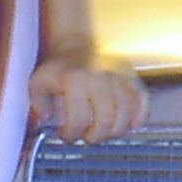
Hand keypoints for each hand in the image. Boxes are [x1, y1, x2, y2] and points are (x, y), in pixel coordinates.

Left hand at [29, 48, 150, 142]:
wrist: (76, 44)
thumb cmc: (59, 67)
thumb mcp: (38, 82)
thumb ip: (38, 103)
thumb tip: (45, 120)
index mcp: (75, 79)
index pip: (78, 120)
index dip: (71, 135)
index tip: (68, 135)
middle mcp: (99, 77)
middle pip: (105, 121)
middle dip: (95, 136)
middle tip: (87, 136)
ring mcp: (118, 75)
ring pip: (125, 114)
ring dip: (114, 130)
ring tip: (103, 131)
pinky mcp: (131, 75)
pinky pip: (142, 99)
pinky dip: (139, 115)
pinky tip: (130, 125)